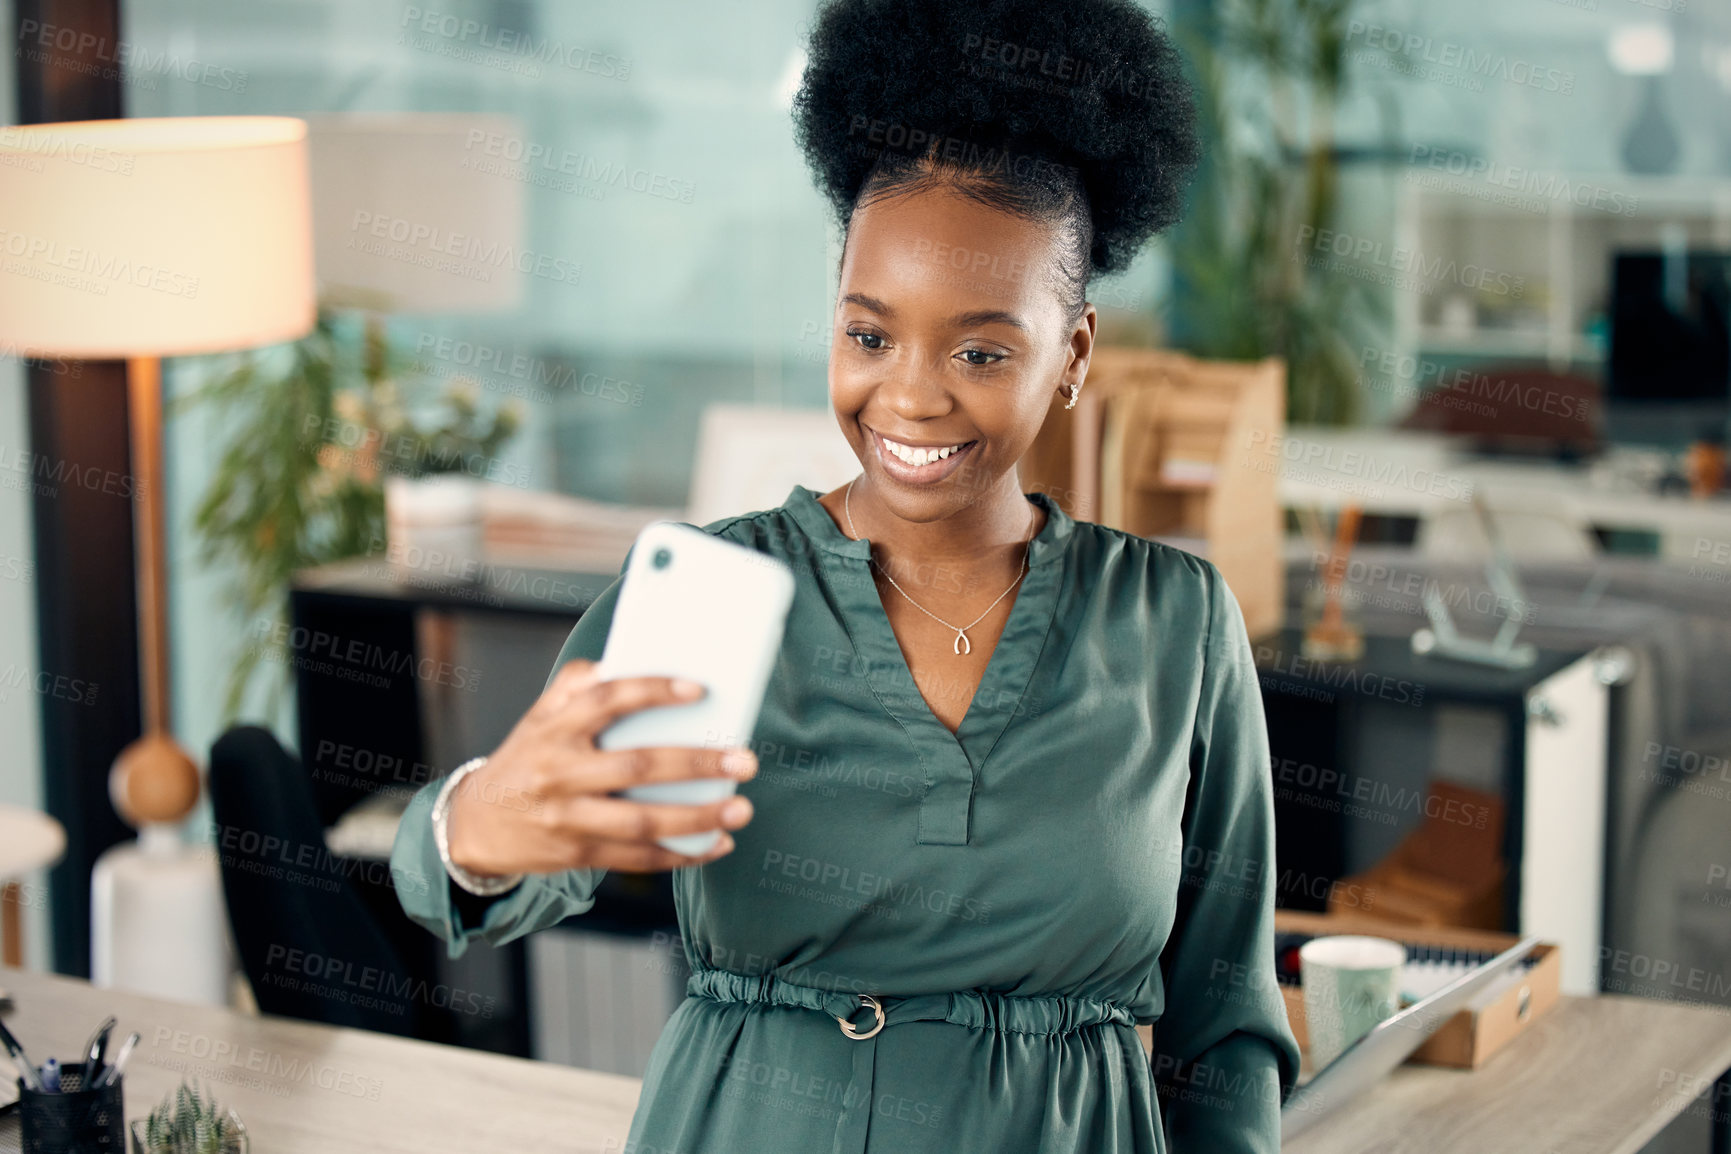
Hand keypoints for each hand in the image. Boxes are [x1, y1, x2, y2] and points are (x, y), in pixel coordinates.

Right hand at [444, 659, 756, 875]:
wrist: (476, 823)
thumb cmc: (526, 758)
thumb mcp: (540, 715)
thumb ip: (577, 685)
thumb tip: (622, 662)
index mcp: (554, 729)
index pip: (607, 701)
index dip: (653, 691)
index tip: (699, 689)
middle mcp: (560, 773)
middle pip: (637, 767)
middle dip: (696, 764)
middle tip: (744, 758)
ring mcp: (568, 818)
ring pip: (640, 821)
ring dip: (697, 818)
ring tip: (740, 808)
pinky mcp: (578, 854)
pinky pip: (636, 857)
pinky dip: (680, 853)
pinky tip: (718, 843)